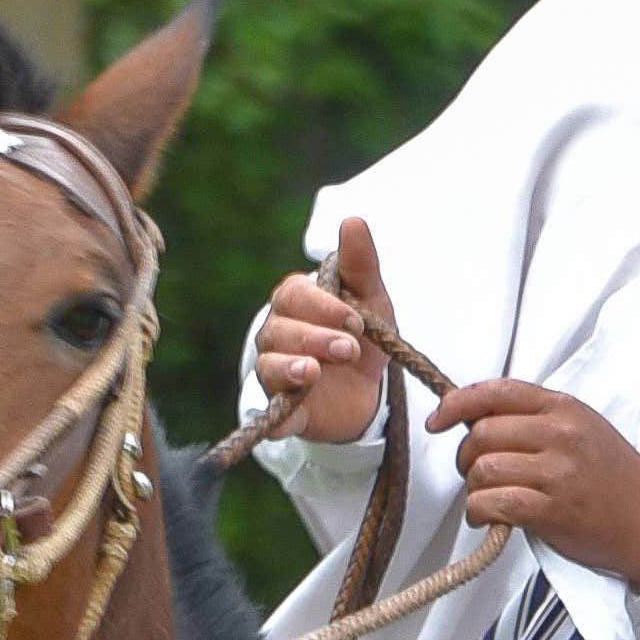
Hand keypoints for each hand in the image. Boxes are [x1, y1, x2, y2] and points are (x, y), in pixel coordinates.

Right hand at [250, 218, 397, 445]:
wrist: (370, 389)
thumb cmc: (363, 334)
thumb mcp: (370, 298)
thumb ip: (360, 263)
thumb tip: (352, 220)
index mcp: (295, 303)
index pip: (294, 295)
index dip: (323, 306)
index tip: (356, 319)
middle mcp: (277, 336)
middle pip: (280, 331)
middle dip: (315, 337)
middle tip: (350, 348)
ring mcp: (276, 374)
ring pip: (269, 367)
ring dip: (292, 367)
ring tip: (314, 371)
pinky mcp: (286, 413)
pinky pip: (271, 417)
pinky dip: (275, 419)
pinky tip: (286, 419)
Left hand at [433, 378, 639, 584]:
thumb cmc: (613, 476)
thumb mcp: (581, 427)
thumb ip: (533, 418)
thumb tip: (473, 418)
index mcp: (563, 408)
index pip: (496, 392)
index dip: (456, 404)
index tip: (438, 420)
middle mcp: (560, 434)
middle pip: (481, 434)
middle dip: (466, 457)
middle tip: (476, 473)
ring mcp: (557, 472)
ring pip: (482, 470)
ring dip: (473, 488)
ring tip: (487, 498)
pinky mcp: (553, 510)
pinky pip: (494, 503)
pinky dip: (480, 512)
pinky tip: (488, 517)